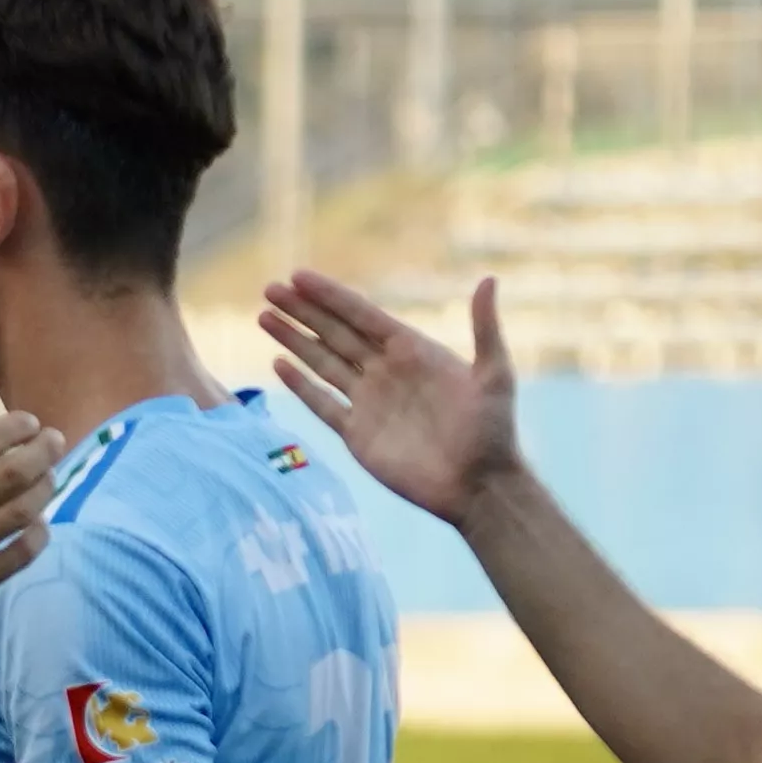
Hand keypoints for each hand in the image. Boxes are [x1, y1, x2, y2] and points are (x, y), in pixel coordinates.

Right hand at [0, 372, 54, 653]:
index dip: (12, 427)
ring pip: (21, 514)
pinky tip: (40, 520)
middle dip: (41, 452)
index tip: (27, 420)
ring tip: (50, 474)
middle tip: (55, 439)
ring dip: (44, 488)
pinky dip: (38, 534)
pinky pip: (19, 556)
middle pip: (10, 477)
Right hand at [259, 270, 523, 520]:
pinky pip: (322, 404)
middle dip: (302, 311)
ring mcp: (369, 402)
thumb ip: (485, 327)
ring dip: (294, 340)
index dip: (330, 296)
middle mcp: (385, 371)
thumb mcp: (496, 374)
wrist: (478, 486)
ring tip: (265, 317)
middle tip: (271, 288)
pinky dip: (301, 385)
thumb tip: (488, 279)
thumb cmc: (494, 431)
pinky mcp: (357, 434)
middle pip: (334, 333)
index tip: (299, 276)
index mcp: (413, 350)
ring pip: (322, 362)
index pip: (362, 315)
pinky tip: (279, 365)